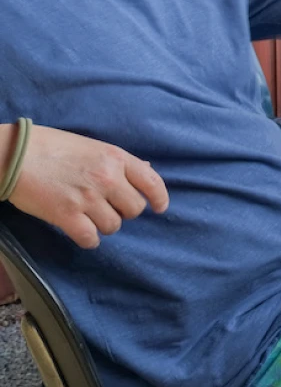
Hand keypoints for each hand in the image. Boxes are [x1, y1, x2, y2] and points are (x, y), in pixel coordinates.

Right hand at [6, 123, 168, 248]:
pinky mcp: (66, 215)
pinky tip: (81, 231)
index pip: (151, 182)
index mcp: (116, 158)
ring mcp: (88, 198)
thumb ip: (120, 162)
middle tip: (107, 207)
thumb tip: (146, 168)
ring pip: (114, 225)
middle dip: (124, 211)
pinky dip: (89, 238)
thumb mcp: (94, 147)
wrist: (15, 154)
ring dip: (104, 225)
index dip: (159, 198)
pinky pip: (90, 238)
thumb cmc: (53, 147)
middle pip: (134, 209)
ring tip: (89, 215)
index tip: (159, 208)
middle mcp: (107, 178)